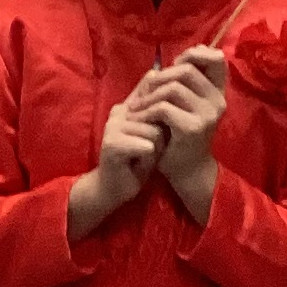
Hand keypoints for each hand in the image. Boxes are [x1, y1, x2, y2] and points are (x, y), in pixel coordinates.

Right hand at [68, 88, 165, 238]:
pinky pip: (146, 146)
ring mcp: (113, 126)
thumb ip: (159, 118)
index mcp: (128, 105)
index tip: (158, 137)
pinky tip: (137, 164)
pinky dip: (148, 158)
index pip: (155, 98)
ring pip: (154, 132)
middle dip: (161, 138)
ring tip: (142, 157)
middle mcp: (118, 111)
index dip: (164, 118)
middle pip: (159, 117)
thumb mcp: (154, 135)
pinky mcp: (112, 143)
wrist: (114, 188)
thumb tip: (174, 104)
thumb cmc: (138, 161)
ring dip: (155, 149)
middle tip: (147, 151)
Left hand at [148, 45, 228, 221]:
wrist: (186, 169)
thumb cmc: (181, 133)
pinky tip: (139, 118)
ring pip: (172, 88)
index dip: (194, 54)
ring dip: (149, 95)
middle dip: (160, 76)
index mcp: (218, 92)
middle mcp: (218, 101)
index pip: (217, 59)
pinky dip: (146, 111)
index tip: (174, 64)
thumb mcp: (186, 103)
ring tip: (137, 106)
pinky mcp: (192, 128)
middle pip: (186, 70)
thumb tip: (187, 53)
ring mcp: (207, 115)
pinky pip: (163, 108)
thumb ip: (187, 81)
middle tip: (145, 90)